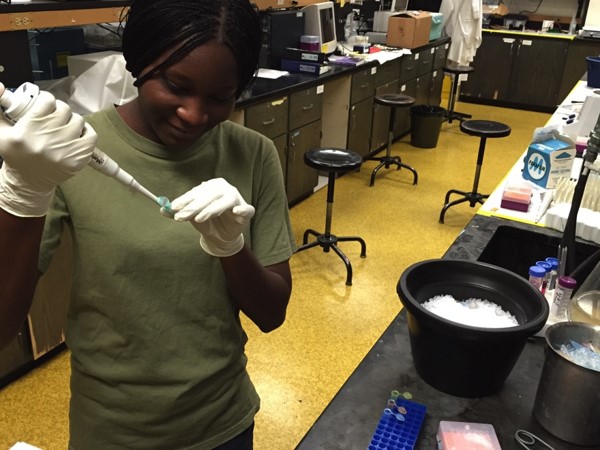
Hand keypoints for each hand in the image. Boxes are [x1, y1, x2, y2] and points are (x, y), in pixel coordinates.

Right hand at [0, 89, 96, 216]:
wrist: (29, 183)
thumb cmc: (16, 155)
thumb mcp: (1, 133)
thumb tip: (0, 86)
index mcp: (26, 132)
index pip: (47, 101)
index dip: (47, 100)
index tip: (45, 105)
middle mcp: (47, 140)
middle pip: (64, 109)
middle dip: (59, 110)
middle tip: (54, 116)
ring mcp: (65, 150)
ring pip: (78, 120)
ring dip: (72, 121)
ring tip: (64, 127)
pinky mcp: (78, 159)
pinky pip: (91, 136)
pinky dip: (86, 132)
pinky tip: (77, 134)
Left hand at [169, 178, 254, 256]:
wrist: (221, 235)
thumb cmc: (207, 221)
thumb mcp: (191, 217)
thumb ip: (178, 212)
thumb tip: (162, 210)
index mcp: (210, 186)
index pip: (196, 192)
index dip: (185, 200)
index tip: (173, 208)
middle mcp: (224, 189)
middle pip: (210, 195)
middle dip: (194, 206)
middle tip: (181, 216)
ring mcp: (237, 199)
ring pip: (225, 201)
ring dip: (212, 209)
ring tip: (199, 218)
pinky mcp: (247, 211)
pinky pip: (247, 209)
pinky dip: (242, 210)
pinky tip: (236, 211)